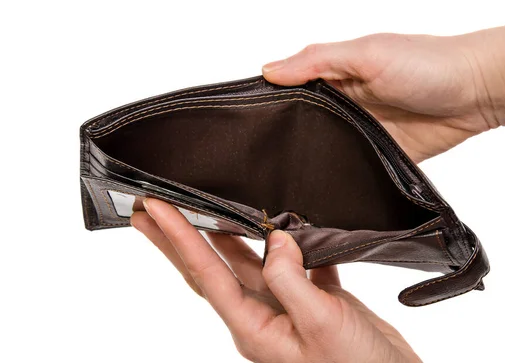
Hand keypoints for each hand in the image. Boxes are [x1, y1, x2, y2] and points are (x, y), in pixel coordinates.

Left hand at [131, 198, 421, 362]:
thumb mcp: (321, 324)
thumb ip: (290, 281)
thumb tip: (274, 241)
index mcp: (254, 328)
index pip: (206, 275)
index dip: (179, 238)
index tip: (156, 209)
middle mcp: (264, 317)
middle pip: (212, 269)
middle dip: (179, 239)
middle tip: (151, 209)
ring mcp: (289, 309)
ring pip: (250, 263)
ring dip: (227, 234)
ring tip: (202, 208)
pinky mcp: (317, 302)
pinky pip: (298, 265)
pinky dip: (295, 243)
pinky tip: (293, 226)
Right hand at [262, 33, 495, 162]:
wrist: (480, 90)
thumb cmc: (428, 63)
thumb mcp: (368, 53)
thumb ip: (319, 61)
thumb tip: (268, 71)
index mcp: (337, 74)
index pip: (292, 89)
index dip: (271, 105)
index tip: (247, 126)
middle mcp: (346, 103)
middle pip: (306, 124)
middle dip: (288, 140)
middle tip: (261, 164)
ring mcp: (364, 131)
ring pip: (328, 150)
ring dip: (314, 161)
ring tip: (285, 183)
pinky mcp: (383, 155)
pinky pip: (356, 170)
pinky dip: (342, 178)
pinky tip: (323, 191)